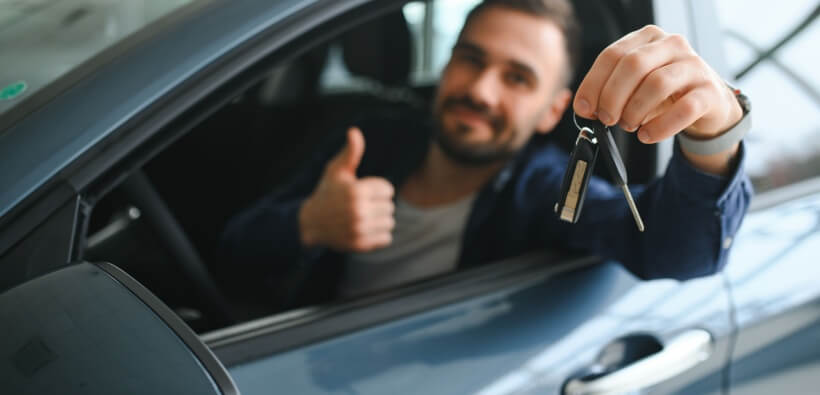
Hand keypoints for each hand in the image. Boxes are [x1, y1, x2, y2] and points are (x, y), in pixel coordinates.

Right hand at [299, 127, 395, 251]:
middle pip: (390, 206)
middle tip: (363, 205)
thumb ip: (351, 152)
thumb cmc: (327, 192)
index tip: (364, 191)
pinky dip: (379, 235)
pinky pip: (386, 238)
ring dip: (381, 220)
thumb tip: (354, 131)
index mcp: (356, 191)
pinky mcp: (360, 244)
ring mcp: (359, 229)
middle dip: (379, 205)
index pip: (388, 189)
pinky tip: (365, 228)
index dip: (378, 189)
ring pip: (390, 222)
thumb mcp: (336, 170)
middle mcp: (358, 211)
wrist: (311, 222)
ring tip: (365, 217)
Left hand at [573, 25, 742, 144]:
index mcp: (647, 38)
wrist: (706, 103)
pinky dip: (660, 127)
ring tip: (629, 125)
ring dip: (635, 111)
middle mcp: (672, 45)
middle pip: (633, 65)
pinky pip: (684, 109)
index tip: (584, 109)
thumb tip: (585, 108)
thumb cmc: (664, 93)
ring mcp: (694, 66)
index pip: (612, 55)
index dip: (593, 84)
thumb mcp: (634, 86)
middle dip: (612, 97)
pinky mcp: (709, 91)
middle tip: (607, 119)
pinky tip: (647, 135)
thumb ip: (608, 91)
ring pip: (657, 84)